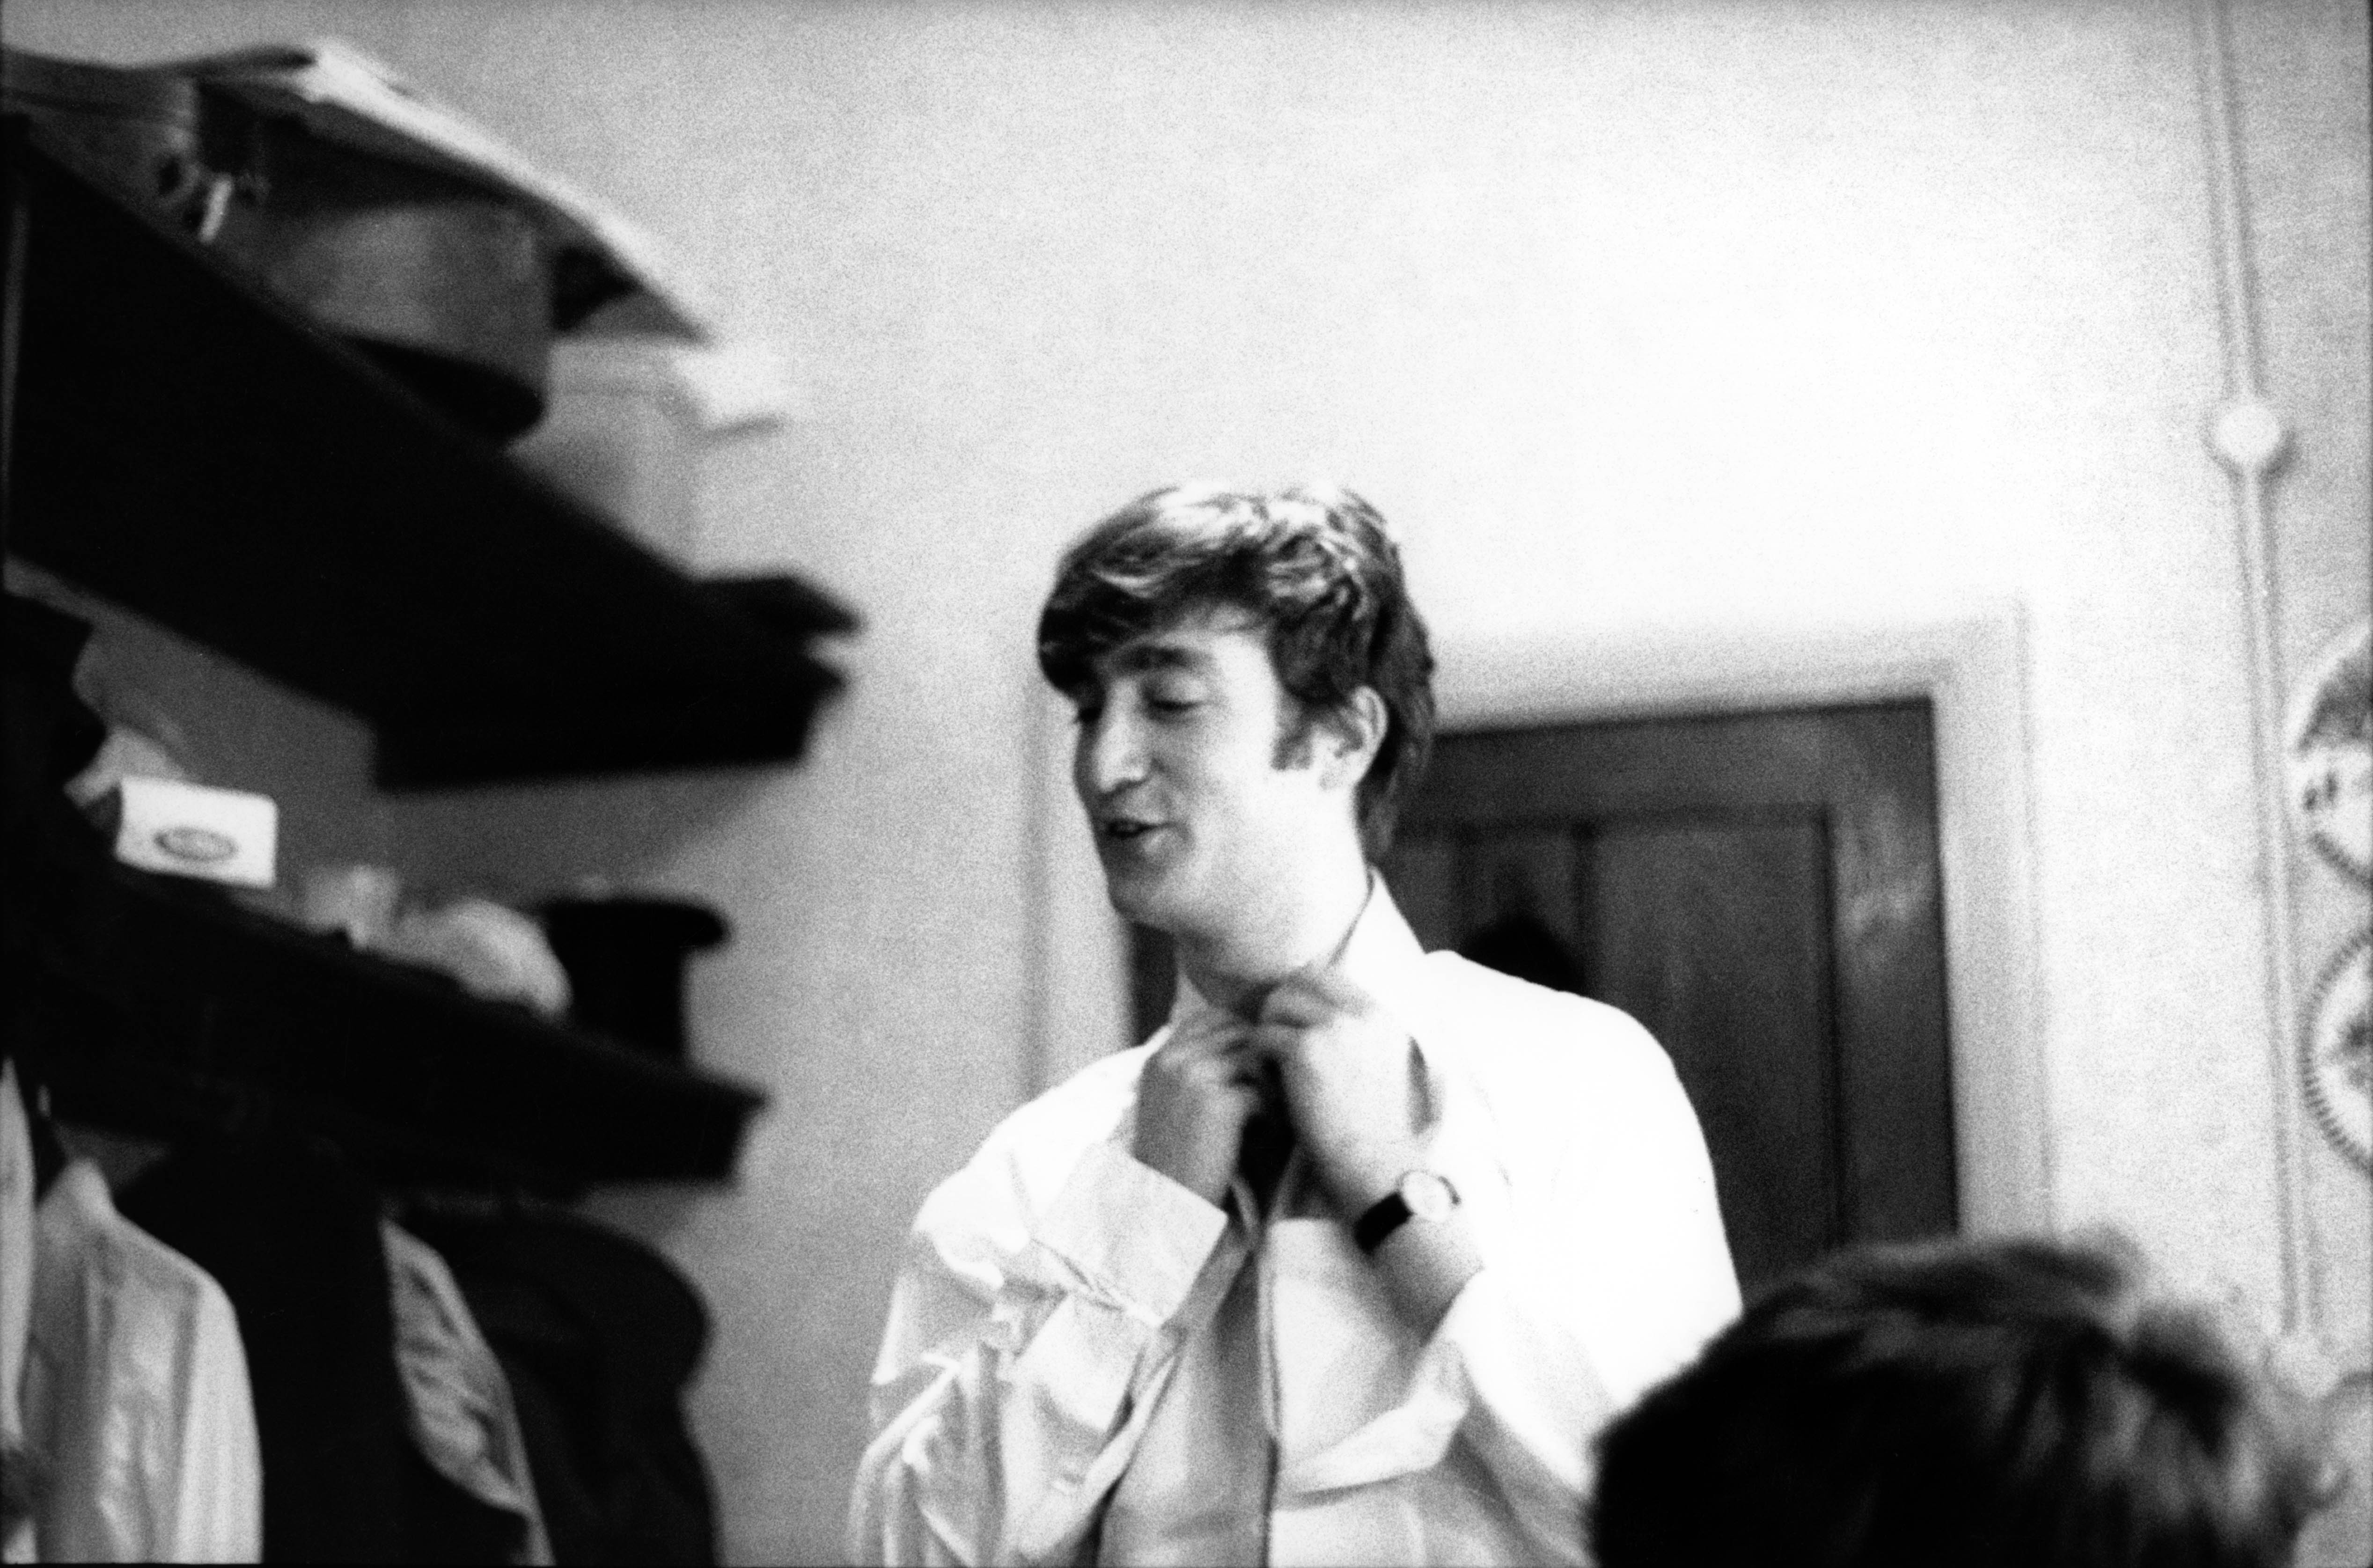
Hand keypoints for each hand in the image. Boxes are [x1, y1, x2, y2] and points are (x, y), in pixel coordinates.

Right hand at [1132, 1007, 1264, 1206]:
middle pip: (1237, 1031)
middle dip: (1261, 1056)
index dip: (1240, 1034)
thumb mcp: (1170, 1104)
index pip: (1211, 1017)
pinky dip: (1271, 1111)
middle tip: (1274, 1087)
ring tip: (1274, 1108)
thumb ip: (1193, 1071)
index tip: (1255, 1062)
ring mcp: (1194, 1076)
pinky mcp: (1218, 1102)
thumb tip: (1242, 1045)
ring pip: (1254, 1056)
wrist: (1166, 1203)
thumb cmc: (1175, 1159)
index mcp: (1160, 1058)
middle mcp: (1173, 1059)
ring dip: (1269, 1081)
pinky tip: (1268, 1131)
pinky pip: (1261, 1091)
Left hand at [1254, 966, 1425, 1216]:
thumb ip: (1356, 1036)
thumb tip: (1314, 1015)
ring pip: (1276, 1005)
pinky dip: (1258, 1060)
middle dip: (1279, 1006)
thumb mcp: (1381, 1068)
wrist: (1379, 1169)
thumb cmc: (1376, 1132)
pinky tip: (1267, 1086)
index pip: (1327, 974)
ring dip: (1266, 1031)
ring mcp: (1335, 1027)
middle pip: (1299, 980)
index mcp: (1382, 1016)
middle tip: (1270, 1040)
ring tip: (1270, 1067)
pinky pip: (1262, 1037)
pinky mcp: (1307, 1050)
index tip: (1287, 1020)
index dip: (1300, 993)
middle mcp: (1362, 1013)